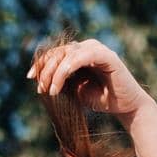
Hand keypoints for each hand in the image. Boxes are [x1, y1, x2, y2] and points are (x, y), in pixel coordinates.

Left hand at [28, 37, 152, 119]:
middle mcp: (88, 47)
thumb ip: (61, 81)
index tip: (30, 77)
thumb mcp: (75, 90)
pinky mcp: (107, 55)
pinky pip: (81, 56)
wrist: (126, 108)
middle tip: (41, 88)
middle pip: (59, 52)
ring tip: (51, 91)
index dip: (41, 64)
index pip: (56, 53)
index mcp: (79, 54)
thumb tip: (39, 77)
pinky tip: (61, 81)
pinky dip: (68, 68)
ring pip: (68, 54)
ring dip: (55, 72)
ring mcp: (97, 49)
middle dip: (46, 70)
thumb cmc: (102, 100)